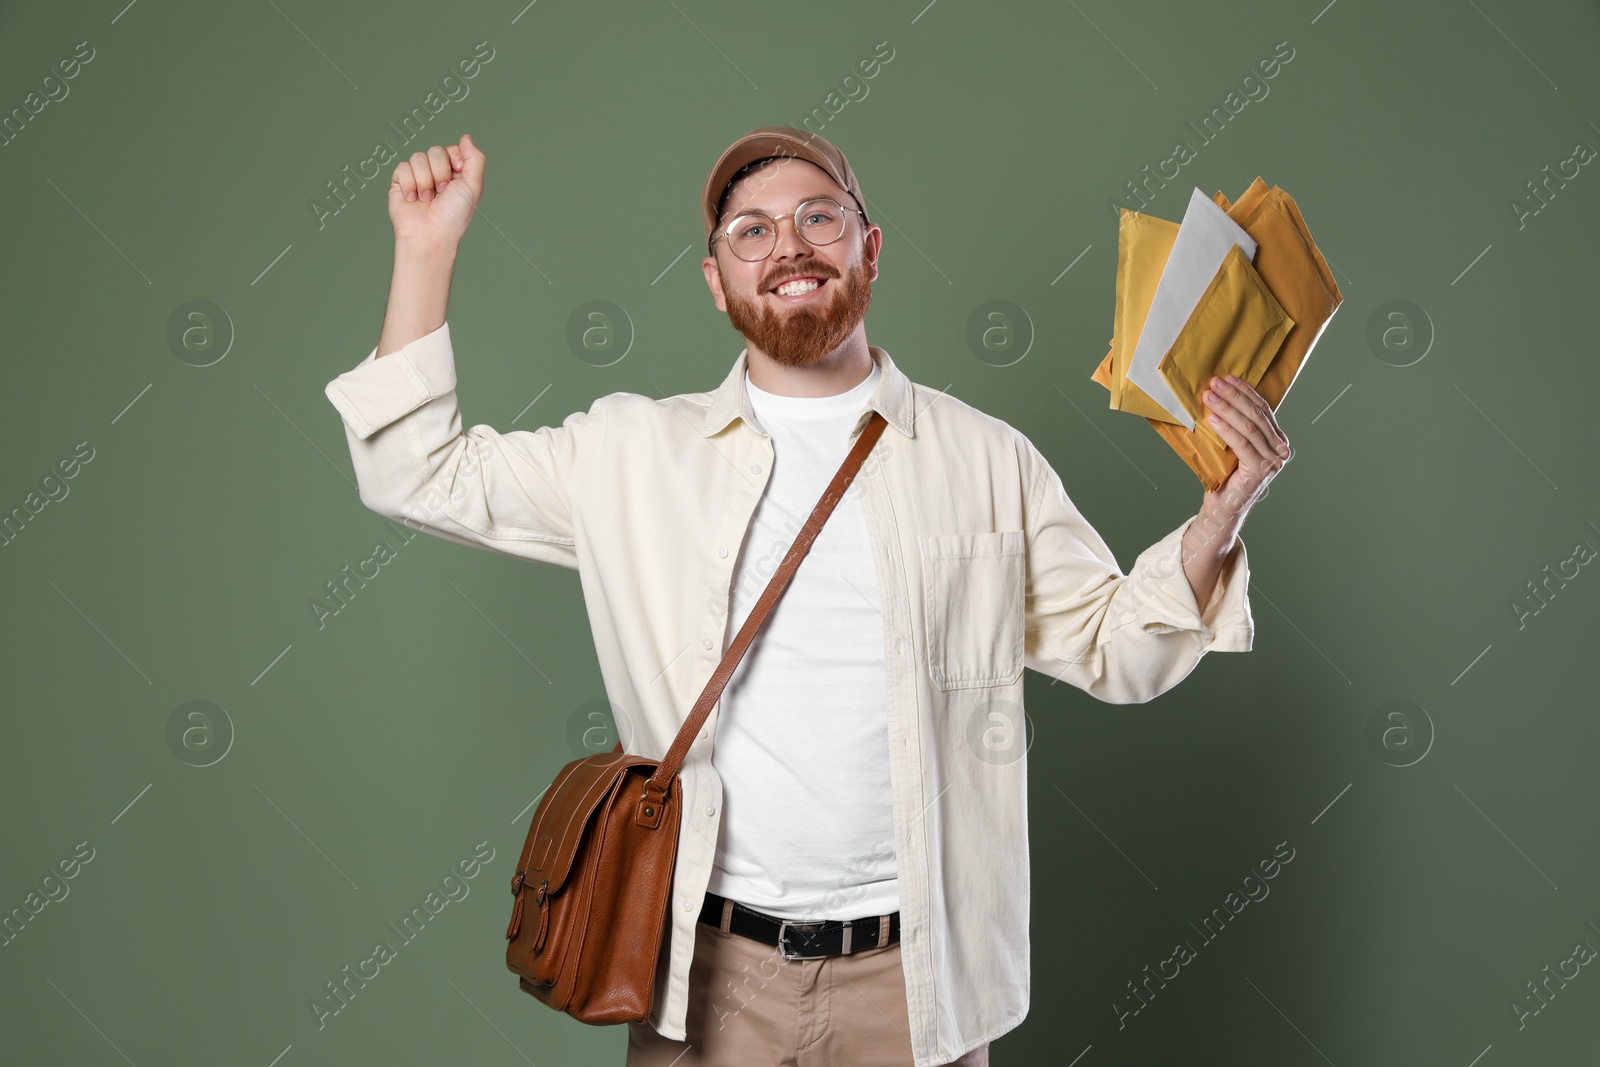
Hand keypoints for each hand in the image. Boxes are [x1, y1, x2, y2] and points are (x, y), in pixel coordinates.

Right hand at [387, 133, 484, 247]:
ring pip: (418, 157)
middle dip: (440, 172)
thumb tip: (466, 137)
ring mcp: (418, 177)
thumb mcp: (474, 186)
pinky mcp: (401, 182)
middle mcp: (437, 173)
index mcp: (456, 174)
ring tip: (427, 199)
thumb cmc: (453, 216)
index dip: (454, 158)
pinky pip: (402, 167)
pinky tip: (413, 199)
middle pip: (435, 150)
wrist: (430, 234)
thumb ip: (475, 158)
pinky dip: (409, 184)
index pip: (452, 149)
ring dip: (425, 181)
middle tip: (442, 191)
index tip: (458, 173)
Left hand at [1200, 373, 1290, 522]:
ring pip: (1249, 428)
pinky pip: (1242, 445)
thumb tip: (1218, 393)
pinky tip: (1213, 419)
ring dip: (1227, 409)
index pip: (1262, 408)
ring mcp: (1273, 461)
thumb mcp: (1232, 444)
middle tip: (1214, 383)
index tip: (1226, 378)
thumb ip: (1235, 424)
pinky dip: (1226, 430)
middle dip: (1233, 397)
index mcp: (1277, 439)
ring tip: (1209, 398)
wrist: (1222, 508)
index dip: (1244, 391)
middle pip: (1256, 415)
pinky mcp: (1261, 471)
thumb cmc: (1225, 474)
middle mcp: (1280, 449)